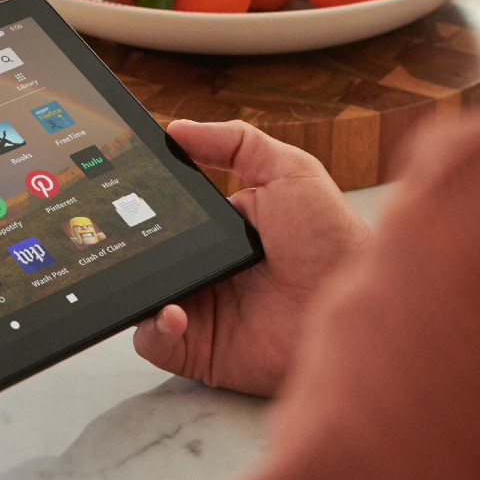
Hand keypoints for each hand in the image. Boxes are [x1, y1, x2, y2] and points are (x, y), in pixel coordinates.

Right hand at [132, 120, 372, 395]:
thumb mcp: (292, 171)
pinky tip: (174, 313)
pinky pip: (155, 341)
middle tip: (127, 238)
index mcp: (223, 233)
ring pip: (143, 299)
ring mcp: (202, 313)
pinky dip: (153, 329)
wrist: (356, 302)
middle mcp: (209, 273)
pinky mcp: (202, 351)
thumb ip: (237, 143)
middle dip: (132, 249)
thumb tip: (177, 128)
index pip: (169, 218)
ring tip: (156, 280)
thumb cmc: (336, 241)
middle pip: (149, 259)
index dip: (144, 208)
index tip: (124, 193)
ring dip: (139, 289)